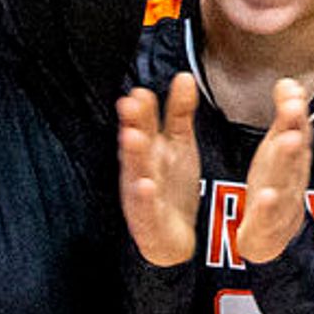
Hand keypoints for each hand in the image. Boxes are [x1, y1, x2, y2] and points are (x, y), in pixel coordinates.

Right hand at [117, 73, 204, 269]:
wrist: (174, 237)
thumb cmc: (172, 187)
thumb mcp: (179, 144)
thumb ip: (179, 111)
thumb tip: (183, 76)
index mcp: (148, 150)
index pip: (144, 125)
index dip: (141, 110)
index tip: (140, 91)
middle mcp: (140, 170)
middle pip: (136, 144)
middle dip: (132, 125)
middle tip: (130, 104)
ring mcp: (141, 195)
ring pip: (136, 172)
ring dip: (133, 155)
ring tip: (132, 137)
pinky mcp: (148, 220)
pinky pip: (145, 208)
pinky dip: (144, 197)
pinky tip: (146, 185)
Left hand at [231, 76, 313, 265]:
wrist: (273, 239)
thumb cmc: (276, 186)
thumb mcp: (278, 149)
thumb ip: (285, 118)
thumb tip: (289, 81)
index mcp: (293, 158)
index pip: (297, 130)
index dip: (295, 111)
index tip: (291, 89)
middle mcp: (292, 178)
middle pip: (294, 152)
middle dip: (294, 128)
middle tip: (293, 106)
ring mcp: (283, 204)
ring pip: (286, 181)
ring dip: (287, 161)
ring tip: (286, 140)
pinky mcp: (268, 228)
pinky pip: (269, 218)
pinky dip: (269, 207)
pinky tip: (267, 195)